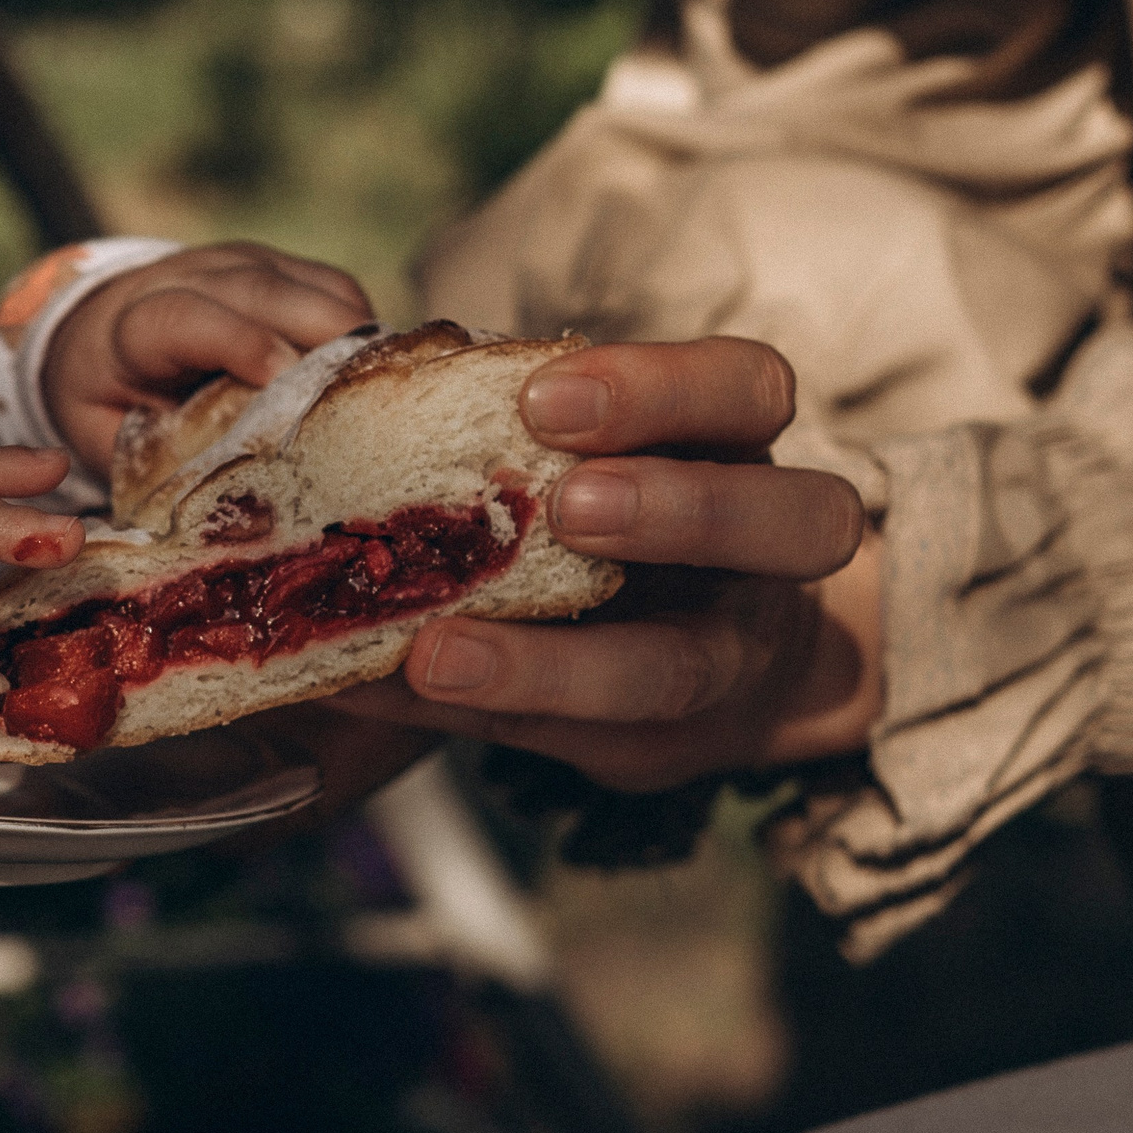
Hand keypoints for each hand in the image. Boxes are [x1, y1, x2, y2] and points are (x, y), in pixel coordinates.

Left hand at [43, 241, 373, 475]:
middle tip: (370, 397)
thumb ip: (159, 469)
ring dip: (356, 337)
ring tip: (389, 393)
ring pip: (310, 286)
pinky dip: (362, 328)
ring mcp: (237, 265)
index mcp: (132, 328)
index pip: (184, 319)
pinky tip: (373, 376)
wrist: (95, 333)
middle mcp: (188, 279)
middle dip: (322, 339)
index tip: (284, 379)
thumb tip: (234, 520)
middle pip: (262, 292)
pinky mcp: (276, 266)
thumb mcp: (106, 440)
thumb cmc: (104, 402)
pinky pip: (333, 288)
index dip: (238, 342)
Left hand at [338, 338, 877, 790]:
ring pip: (682, 670)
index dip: (660, 386)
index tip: (541, 394)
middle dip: (677, 509)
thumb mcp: (602, 452)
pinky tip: (371, 690)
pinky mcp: (657, 745)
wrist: (719, 670)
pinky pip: (571, 740)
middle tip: (565, 506)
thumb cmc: (630, 519)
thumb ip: (510, 435)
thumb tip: (330, 393)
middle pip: (802, 520)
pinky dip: (464, 713)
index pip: (749, 390)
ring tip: (438, 651)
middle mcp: (765, 556)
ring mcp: (725, 662)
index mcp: (739, 449)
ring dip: (552, 664)